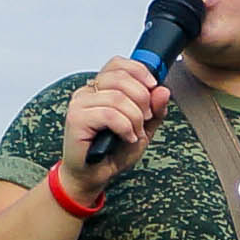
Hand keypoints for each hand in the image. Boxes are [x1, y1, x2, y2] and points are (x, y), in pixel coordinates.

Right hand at [57, 53, 168, 179]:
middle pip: (120, 77)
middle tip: (145, 119)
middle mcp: (87, 91)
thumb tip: (163, 90)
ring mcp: (80, 104)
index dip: (139, 71)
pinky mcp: (75, 118)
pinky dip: (125, 127)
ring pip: (117, 97)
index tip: (153, 86)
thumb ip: (155, 110)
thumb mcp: (143, 128)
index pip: (118, 64)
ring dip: (134, 118)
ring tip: (135, 133)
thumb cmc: (113, 151)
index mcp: (101, 88)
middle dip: (142, 99)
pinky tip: (126, 138)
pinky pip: (109, 114)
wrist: (95, 175)